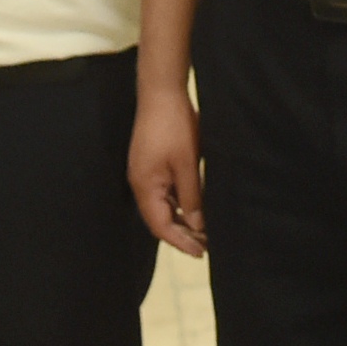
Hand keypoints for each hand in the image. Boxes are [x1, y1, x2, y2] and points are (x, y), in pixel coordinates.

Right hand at [129, 87, 206, 257]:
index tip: (201, 252)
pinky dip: (178, 203)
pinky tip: (194, 207)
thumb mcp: (187, 164)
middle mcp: (140, 184)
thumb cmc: (174, 127)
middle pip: (159, 219)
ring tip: (204, 231)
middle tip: (206, 246)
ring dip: (181, 220)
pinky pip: (163, 193)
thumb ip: (192, 196)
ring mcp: (144, 174)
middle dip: (181, 235)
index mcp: (145, 187)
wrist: (162, 93)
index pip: (161, 226)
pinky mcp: (151, 164)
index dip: (181, 242)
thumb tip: (197, 225)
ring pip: (162, 207)